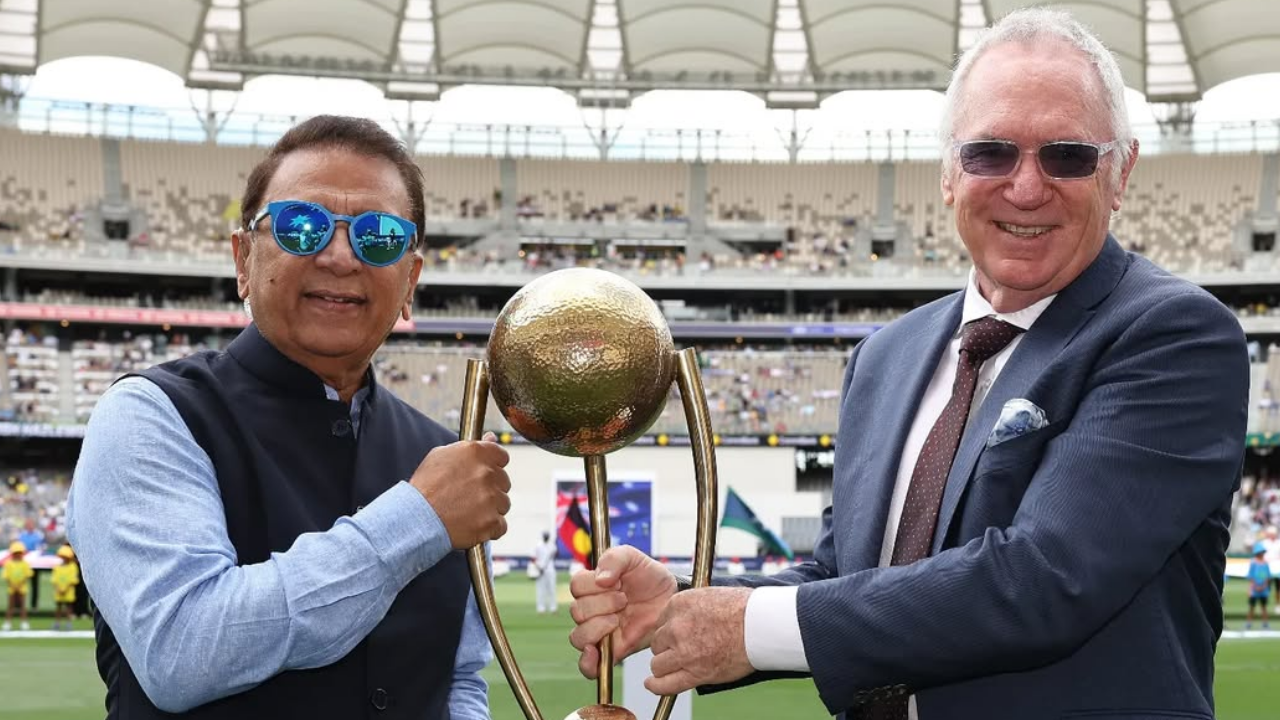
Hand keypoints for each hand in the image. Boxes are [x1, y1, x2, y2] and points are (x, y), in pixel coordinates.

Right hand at [410, 432, 510, 548]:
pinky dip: (489, 528)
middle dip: (491, 489)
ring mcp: (491, 498)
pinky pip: (500, 525)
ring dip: (491, 509)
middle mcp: (487, 473)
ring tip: (468, 513)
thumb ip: (469, 447)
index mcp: (476, 453)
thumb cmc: (425, 487)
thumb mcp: (440, 456)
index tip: (484, 476)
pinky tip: (472, 525)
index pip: (501, 456)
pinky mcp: (491, 521)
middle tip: (469, 497)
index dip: (493, 467)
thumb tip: (491, 437)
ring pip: (503, 503)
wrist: (415, 518)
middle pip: (504, 481)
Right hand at [569, 545, 675, 678]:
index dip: (593, 585)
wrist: (671, 599)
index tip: (615, 583)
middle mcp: (592, 610)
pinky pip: (587, 666)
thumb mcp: (634, 558)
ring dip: (598, 627)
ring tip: (618, 620)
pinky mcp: (611, 651)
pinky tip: (597, 651)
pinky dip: (587, 662)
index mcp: (593, 586)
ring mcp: (600, 632)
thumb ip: (615, 559)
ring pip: (578, 637)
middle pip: (577, 611)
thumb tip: (600, 579)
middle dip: (603, 604)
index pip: (576, 586)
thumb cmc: (650, 578)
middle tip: (623, 600)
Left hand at [645, 587, 753, 695]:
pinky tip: (652, 684)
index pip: (660, 621)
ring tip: (677, 665)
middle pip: (657, 642)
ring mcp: (684, 651)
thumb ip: (690, 608)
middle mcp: (677, 627)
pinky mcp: (695, 672)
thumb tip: (684, 618)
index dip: (669, 630)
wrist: (761, 624)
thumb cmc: (744, 608)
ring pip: (658, 664)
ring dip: (665, 665)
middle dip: (667, 647)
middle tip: (683, 649)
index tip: (677, 635)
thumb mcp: (709, 595)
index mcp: (679, 604)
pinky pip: (666, 684)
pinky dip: (656, 686)